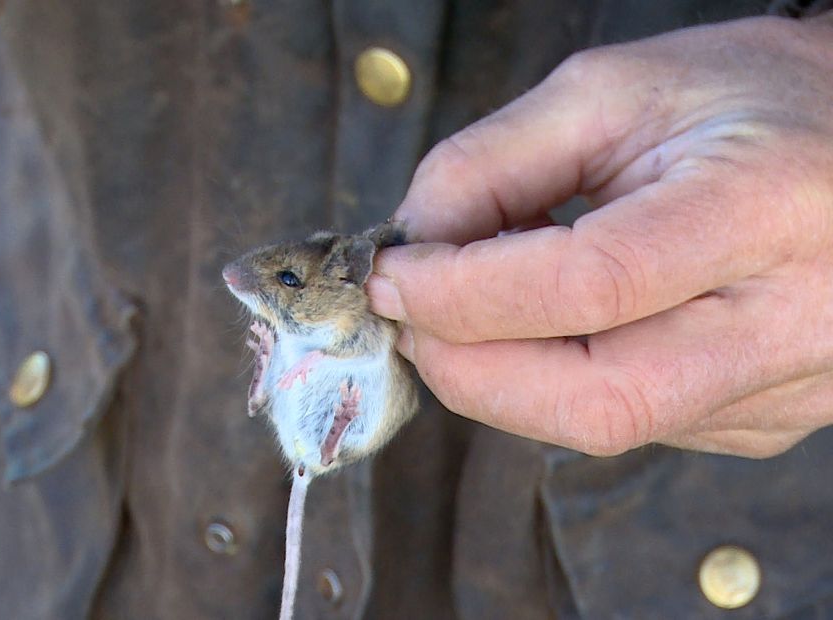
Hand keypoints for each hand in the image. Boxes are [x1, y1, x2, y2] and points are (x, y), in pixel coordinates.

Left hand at [366, 15, 832, 457]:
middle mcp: (791, 320)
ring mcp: (785, 388)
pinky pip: (628, 424)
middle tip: (408, 316)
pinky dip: (552, 383)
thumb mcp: (609, 93)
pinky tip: (547, 328)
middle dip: (466, 369)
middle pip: (595, 402)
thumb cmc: (742, 100)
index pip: (590, 286)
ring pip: (604, 428)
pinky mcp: (763, 421)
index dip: (463, 291)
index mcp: (762, 209)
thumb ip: (491, 165)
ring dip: (500, 377)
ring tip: (475, 304)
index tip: (390, 272)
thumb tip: (411, 247)